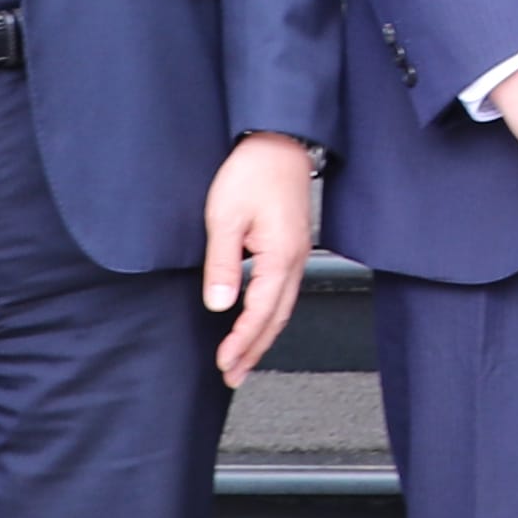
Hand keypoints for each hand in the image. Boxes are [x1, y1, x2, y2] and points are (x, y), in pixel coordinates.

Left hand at [202, 132, 323, 384]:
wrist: (278, 141)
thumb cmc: (253, 172)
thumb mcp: (225, 217)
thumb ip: (223, 265)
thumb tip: (220, 304)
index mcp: (281, 257)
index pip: (260, 313)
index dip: (242, 342)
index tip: (225, 363)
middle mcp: (295, 260)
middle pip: (277, 318)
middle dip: (255, 350)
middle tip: (234, 375)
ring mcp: (297, 254)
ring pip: (283, 308)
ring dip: (263, 336)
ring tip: (244, 359)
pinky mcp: (292, 245)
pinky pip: (284, 292)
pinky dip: (271, 314)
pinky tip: (258, 320)